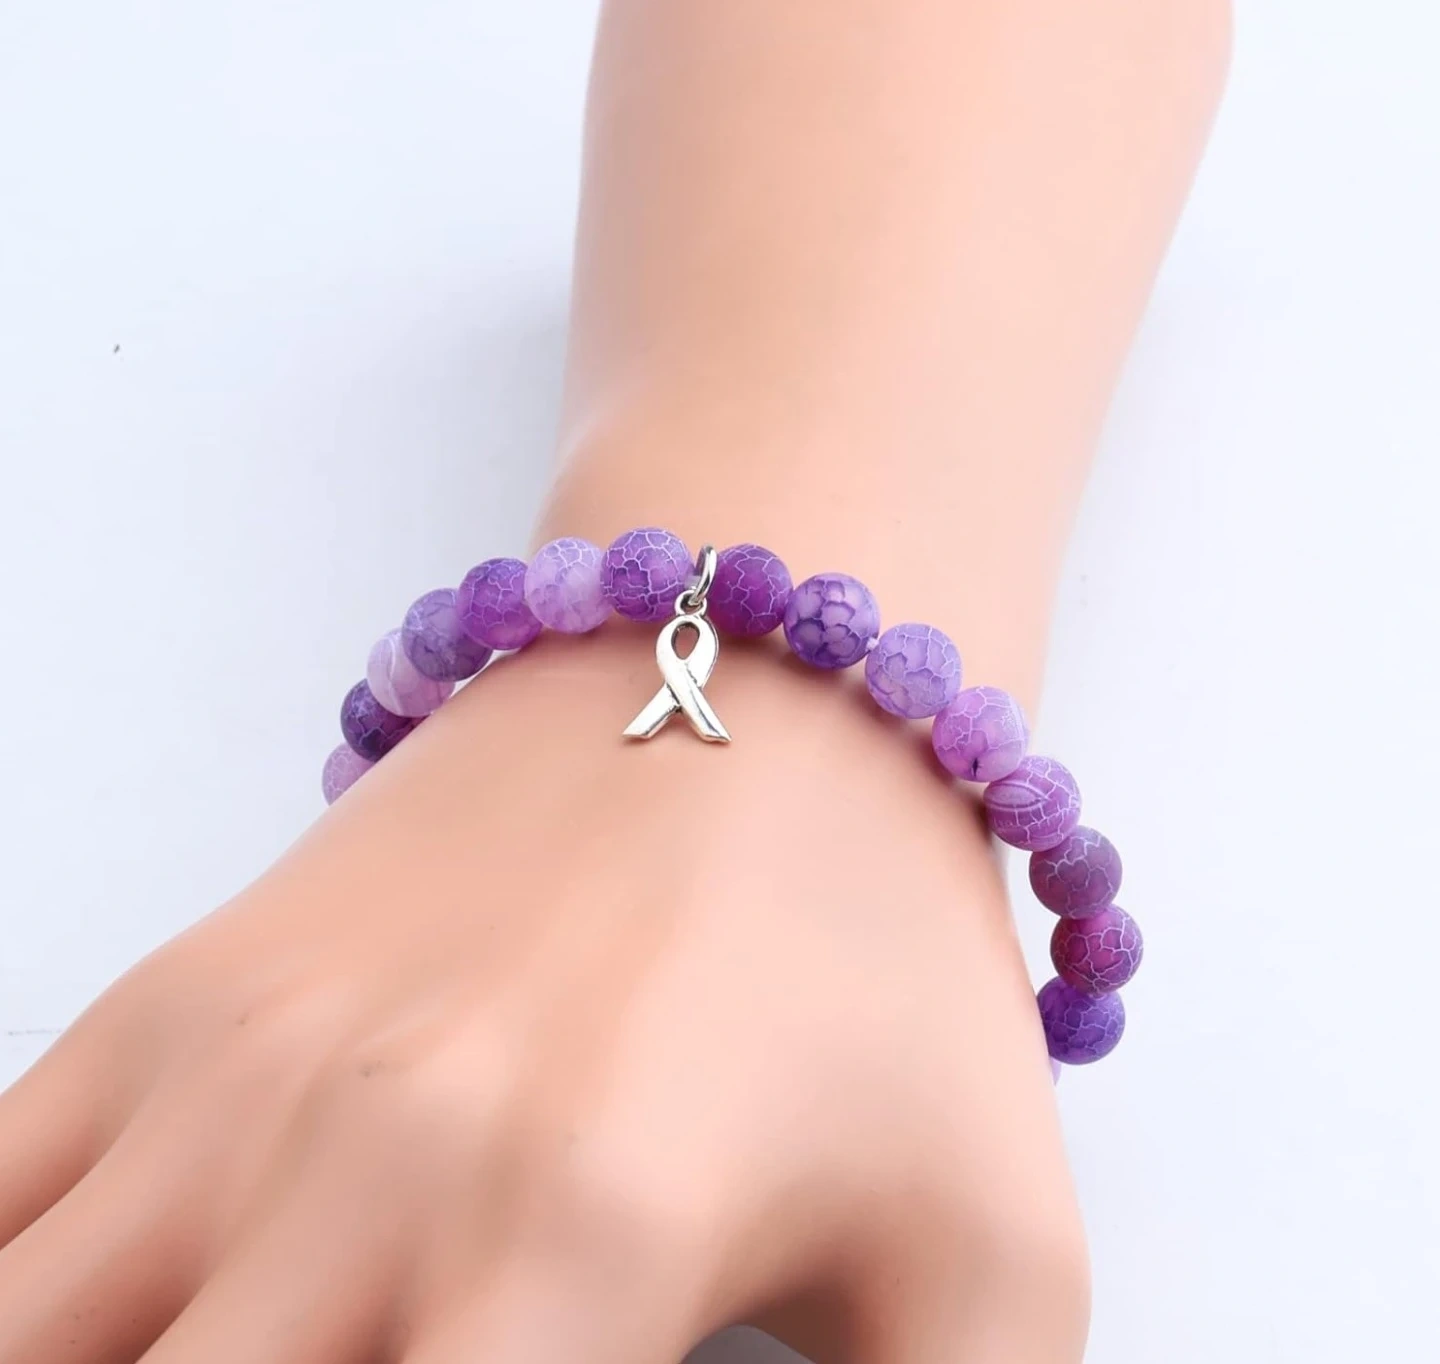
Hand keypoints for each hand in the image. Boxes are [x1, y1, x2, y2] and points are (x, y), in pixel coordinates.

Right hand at [0, 628, 1086, 1363]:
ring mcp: (239, 1072)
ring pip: (32, 1339)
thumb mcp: (988, 1255)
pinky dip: (18, 1296)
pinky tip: (114, 1306)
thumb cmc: (877, 962)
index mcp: (573, 1254)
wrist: (749, 702)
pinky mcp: (180, 996)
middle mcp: (365, 1169)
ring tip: (232, 1352)